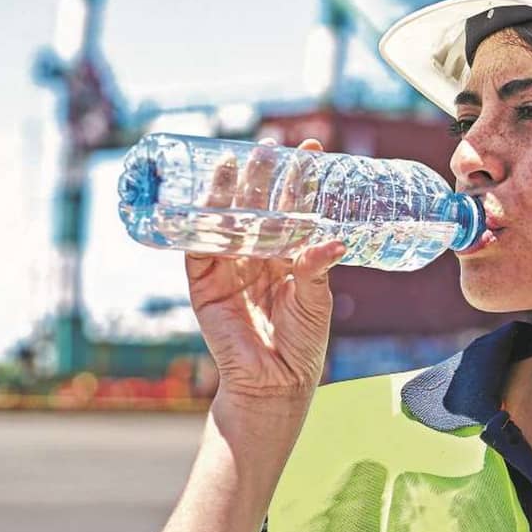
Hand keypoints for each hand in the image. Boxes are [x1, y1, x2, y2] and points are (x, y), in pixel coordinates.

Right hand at [185, 138, 348, 404]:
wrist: (275, 384)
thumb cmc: (302, 343)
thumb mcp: (315, 300)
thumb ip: (316, 268)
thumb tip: (334, 241)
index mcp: (287, 254)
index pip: (293, 208)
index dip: (299, 180)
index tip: (311, 149)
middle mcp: (257, 255)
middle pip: (257, 207)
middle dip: (263, 176)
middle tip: (270, 146)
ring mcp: (229, 268)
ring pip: (226, 220)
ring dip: (229, 191)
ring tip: (234, 160)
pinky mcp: (204, 285)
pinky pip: (198, 248)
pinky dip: (199, 224)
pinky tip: (205, 200)